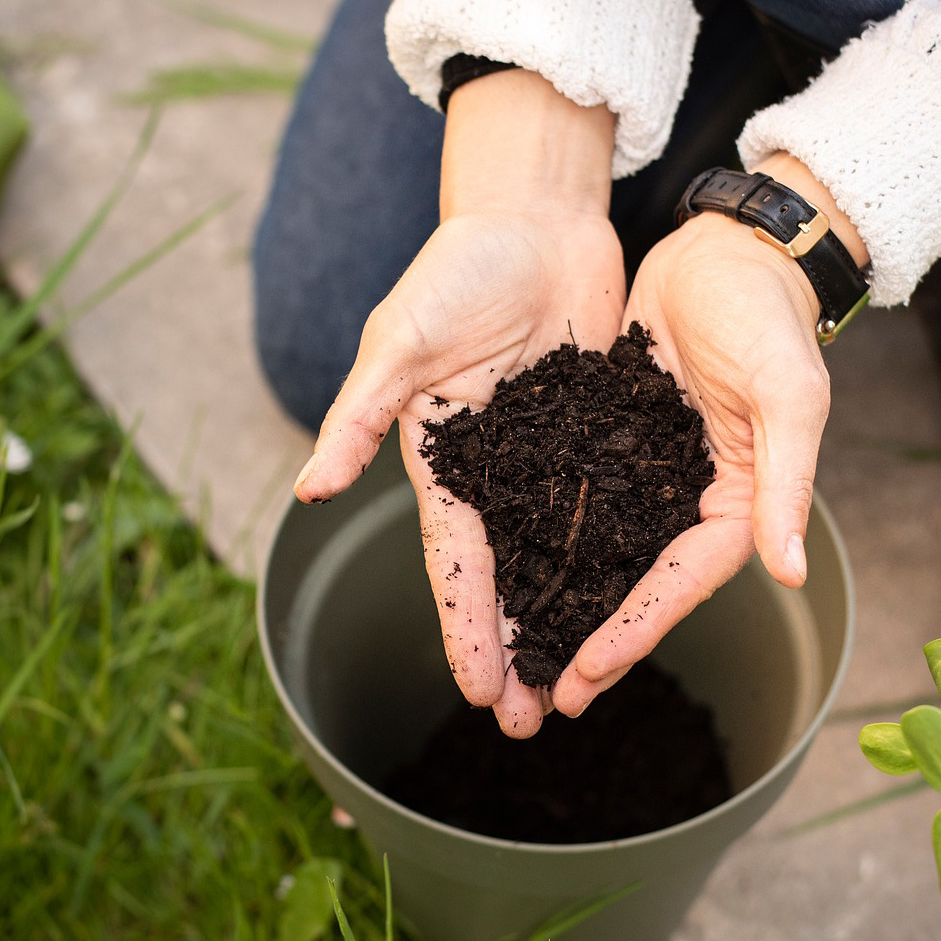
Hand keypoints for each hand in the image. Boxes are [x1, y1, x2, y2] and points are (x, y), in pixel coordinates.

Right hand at [293, 70, 618, 737]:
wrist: (533, 215)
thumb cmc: (456, 269)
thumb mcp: (400, 342)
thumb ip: (360, 417)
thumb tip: (308, 491)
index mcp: (442, 459)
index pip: (457, 562)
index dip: (468, 628)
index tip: (482, 692)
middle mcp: (495, 470)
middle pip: (509, 577)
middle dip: (517, 649)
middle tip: (533, 724)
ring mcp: (548, 456)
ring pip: (559, 555)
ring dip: (566, 619)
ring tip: (582, 686)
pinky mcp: (595, 431)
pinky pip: (606, 505)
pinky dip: (614, 556)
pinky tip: (633, 603)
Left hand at [551, 153, 868, 717]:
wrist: (728, 249)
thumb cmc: (768, 315)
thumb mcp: (787, 395)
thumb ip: (788, 484)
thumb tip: (790, 572)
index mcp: (739, 500)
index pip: (683, 581)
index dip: (637, 628)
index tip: (587, 672)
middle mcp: (690, 498)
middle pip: (638, 584)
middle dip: (594, 642)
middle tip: (544, 698)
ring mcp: (648, 472)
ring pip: (603, 553)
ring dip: (566, 604)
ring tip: (519, 657)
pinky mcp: (611, 439)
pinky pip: (578, 501)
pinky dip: (549, 538)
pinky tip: (508, 569)